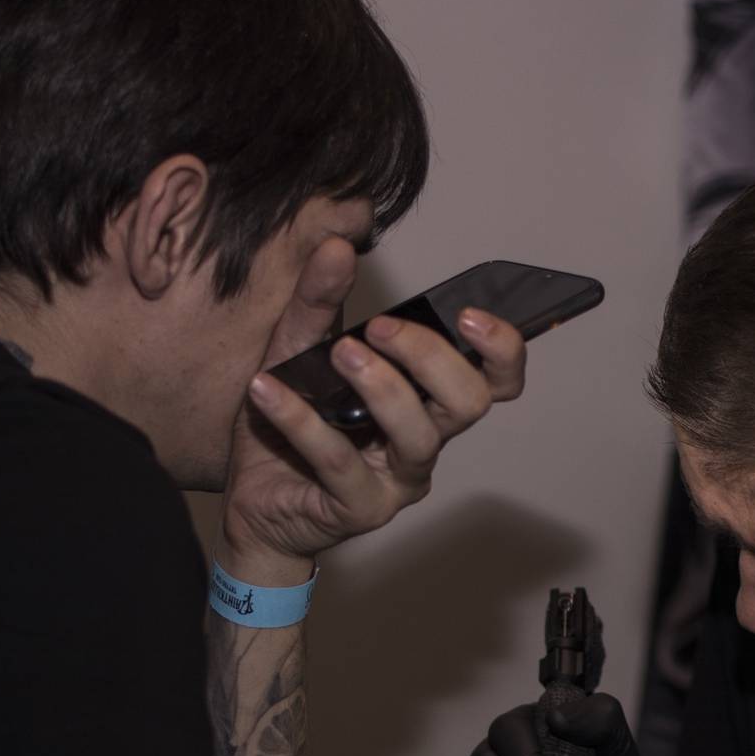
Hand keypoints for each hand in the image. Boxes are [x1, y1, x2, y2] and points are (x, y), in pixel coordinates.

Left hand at [221, 236, 527, 571]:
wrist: (253, 501)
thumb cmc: (287, 432)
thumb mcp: (298, 352)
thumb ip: (318, 302)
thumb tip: (337, 246)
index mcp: (426, 402)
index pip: (495, 380)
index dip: (501, 348)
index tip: (468, 313)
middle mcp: (423, 441)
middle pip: (470, 402)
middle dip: (431, 357)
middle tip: (380, 329)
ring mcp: (396, 481)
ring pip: (419, 437)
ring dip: (383, 388)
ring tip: (340, 354)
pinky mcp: (359, 509)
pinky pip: (340, 463)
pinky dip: (302, 422)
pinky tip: (267, 390)